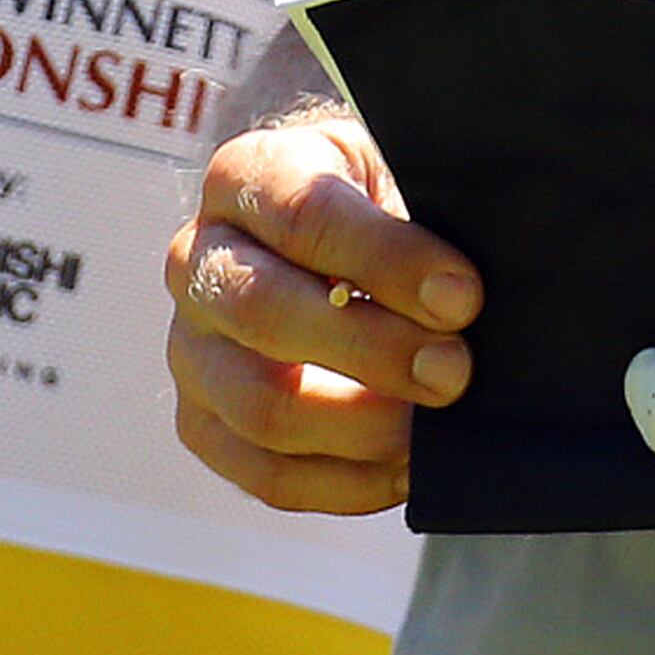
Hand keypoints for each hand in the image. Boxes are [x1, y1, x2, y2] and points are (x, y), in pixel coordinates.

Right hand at [164, 108, 481, 515]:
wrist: (332, 242)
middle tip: (454, 370)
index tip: (462, 295)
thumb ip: (422, 217)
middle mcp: (196, 260)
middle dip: (373, 349)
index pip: (304, 216)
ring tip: (432, 426)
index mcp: (245, 177)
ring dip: (361, 426)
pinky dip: (348, 482)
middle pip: (264, 312)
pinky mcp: (204, 425)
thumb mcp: (396, 173)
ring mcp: (192, 349)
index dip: (387, 260)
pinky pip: (268, 477)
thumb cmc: (377, 206)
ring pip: (261, 406)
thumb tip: (460, 296)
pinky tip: (407, 465)